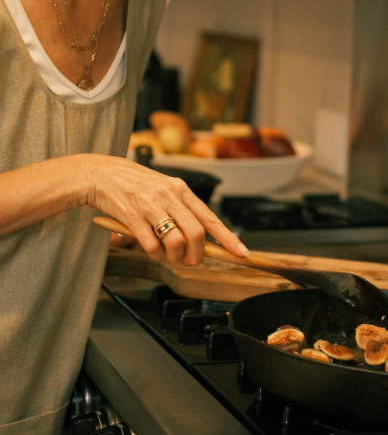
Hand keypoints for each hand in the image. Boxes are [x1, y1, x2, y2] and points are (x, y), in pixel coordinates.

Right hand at [84, 155, 248, 264]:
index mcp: (181, 190)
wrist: (100, 173)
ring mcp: (151, 206)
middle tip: (192, 261)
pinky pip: (151, 244)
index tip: (240, 251)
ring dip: (175, 256)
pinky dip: (156, 254)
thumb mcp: (164, 189)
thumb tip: (201, 238)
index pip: (211, 218)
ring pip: (176, 241)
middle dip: (197, 255)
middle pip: (196, 233)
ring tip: (170, 256)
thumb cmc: (135, 184)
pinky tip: (153, 252)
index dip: (227, 238)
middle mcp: (170, 196)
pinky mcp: (131, 216)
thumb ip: (182, 209)